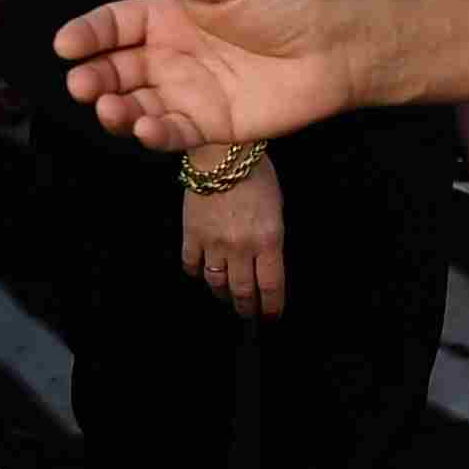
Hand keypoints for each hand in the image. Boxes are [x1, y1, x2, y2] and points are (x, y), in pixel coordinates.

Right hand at [56, 0, 355, 152]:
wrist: (338, 46)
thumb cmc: (287, 3)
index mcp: (169, 14)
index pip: (114, 24)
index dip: (87, 34)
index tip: (64, 44)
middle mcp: (170, 54)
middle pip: (116, 69)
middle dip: (93, 78)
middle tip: (81, 85)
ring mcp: (188, 92)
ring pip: (136, 105)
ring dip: (116, 110)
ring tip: (109, 109)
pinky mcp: (210, 125)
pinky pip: (172, 133)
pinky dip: (154, 134)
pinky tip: (145, 128)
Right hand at [179, 162, 284, 317]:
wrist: (220, 153)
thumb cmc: (256, 173)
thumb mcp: (277, 207)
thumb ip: (272, 238)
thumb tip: (267, 259)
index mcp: (268, 241)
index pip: (271, 287)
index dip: (271, 307)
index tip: (271, 315)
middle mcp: (241, 249)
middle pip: (243, 292)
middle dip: (246, 308)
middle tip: (248, 313)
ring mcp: (213, 244)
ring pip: (216, 283)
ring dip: (222, 294)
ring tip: (226, 297)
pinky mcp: (191, 235)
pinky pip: (192, 265)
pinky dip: (197, 273)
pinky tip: (202, 273)